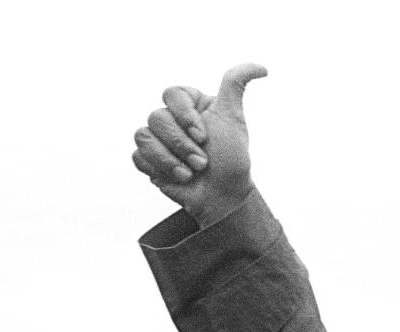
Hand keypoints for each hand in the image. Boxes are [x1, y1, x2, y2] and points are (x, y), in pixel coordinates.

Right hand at [132, 63, 266, 226]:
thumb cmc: (231, 159)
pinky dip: (158, 168)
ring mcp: (158, 139)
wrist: (223, 197)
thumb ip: (235, 86)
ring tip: (190, 173)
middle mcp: (171, 119)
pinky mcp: (148, 159)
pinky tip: (177, 177)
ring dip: (170, 158)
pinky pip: (138, 155)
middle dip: (182, 144)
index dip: (185, 116)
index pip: (172, 94)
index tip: (204, 135)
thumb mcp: (233, 119)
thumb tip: (261, 67)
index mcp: (190, 105)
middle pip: (157, 117)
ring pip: (143, 136)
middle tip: (202, 162)